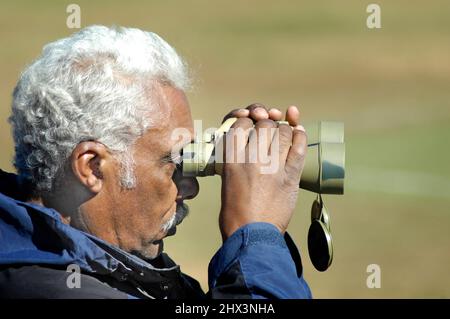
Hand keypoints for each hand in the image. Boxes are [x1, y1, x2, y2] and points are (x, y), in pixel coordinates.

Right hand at [219, 103, 306, 240]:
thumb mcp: (226, 180)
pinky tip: (299, 131)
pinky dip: (301, 136)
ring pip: (283, 132)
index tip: (250, 124)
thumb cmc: (235, 213)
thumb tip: (246, 143)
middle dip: (267, 122)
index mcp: (231, 160)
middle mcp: (251, 159)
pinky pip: (299, 147)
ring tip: (283, 132)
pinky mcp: (290, 176)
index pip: (240, 124)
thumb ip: (235, 160)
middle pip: (264, 125)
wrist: (251, 236)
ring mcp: (272, 167)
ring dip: (284, 128)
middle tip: (268, 127)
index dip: (247, 120)